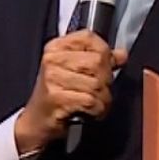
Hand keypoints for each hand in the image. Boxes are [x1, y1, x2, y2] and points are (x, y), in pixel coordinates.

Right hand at [13, 31, 127, 155]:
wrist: (36, 121)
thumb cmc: (58, 95)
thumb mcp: (75, 71)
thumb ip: (100, 60)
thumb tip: (122, 55)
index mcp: (57, 47)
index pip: (89, 37)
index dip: (104, 52)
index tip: (104, 66)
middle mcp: (52, 59)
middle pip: (97, 61)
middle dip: (106, 79)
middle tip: (100, 90)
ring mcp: (52, 78)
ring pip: (97, 83)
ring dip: (104, 99)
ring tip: (96, 104)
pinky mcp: (56, 98)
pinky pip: (91, 101)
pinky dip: (98, 110)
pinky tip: (92, 112)